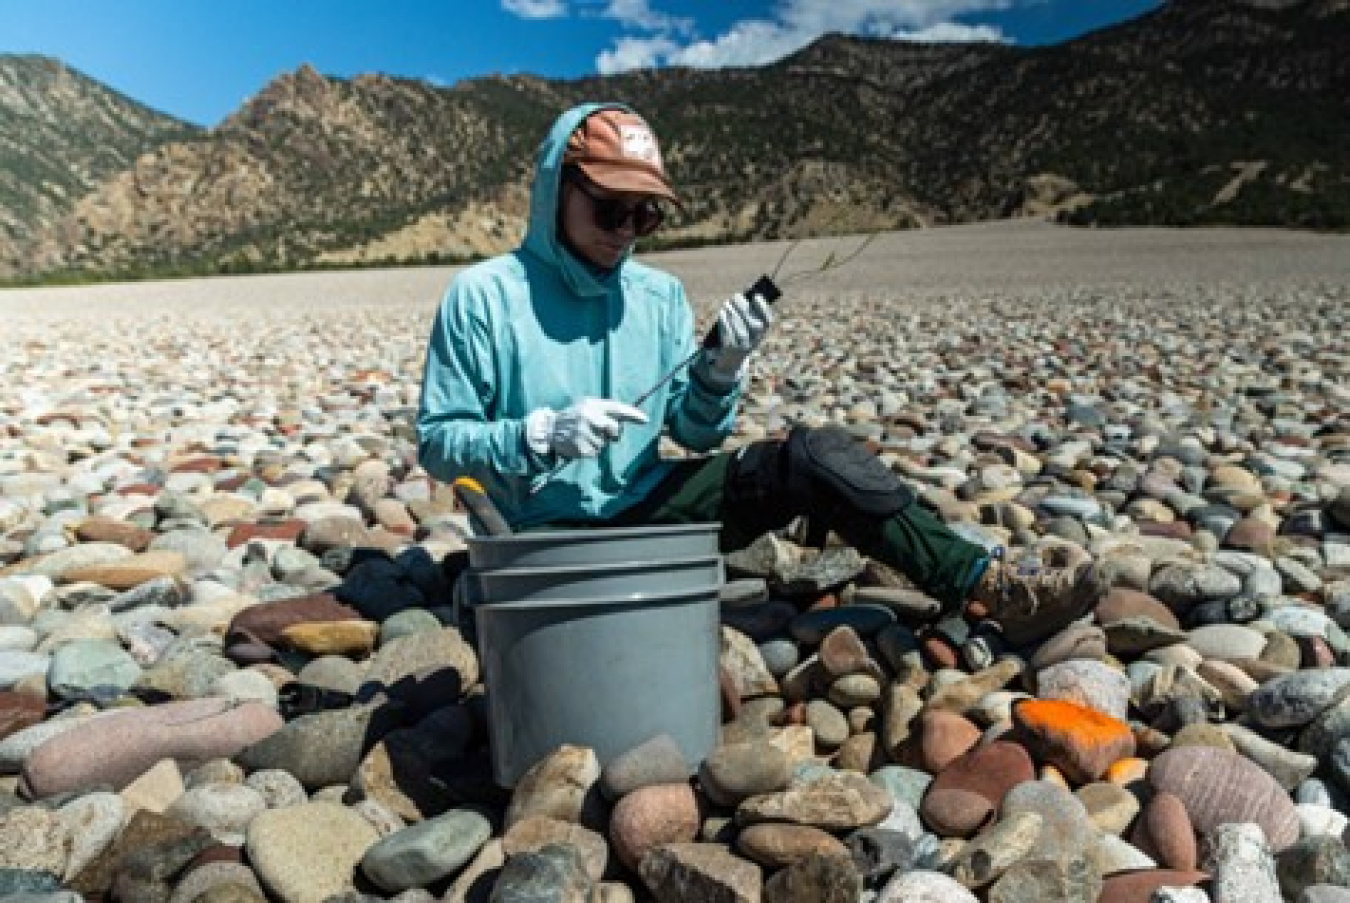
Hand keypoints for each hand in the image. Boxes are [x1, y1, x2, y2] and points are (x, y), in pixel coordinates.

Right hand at [524, 398, 648, 459]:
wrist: (549, 429)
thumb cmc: (574, 417)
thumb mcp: (587, 407)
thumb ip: (605, 411)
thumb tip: (626, 422)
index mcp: (592, 405)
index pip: (617, 408)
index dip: (632, 414)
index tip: (645, 420)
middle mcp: (588, 416)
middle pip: (614, 430)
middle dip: (610, 434)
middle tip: (597, 431)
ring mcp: (583, 432)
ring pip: (604, 443)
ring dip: (597, 442)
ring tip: (583, 436)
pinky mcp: (580, 447)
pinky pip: (595, 452)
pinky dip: (589, 450)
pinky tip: (579, 443)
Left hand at [696, 292, 774, 388]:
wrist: (732, 358)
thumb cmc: (740, 335)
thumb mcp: (746, 325)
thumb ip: (747, 312)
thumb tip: (743, 294)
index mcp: (763, 332)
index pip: (768, 320)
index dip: (763, 308)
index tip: (756, 296)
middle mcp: (756, 340)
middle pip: (752, 322)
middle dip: (743, 307)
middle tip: (736, 296)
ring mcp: (744, 345)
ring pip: (739, 327)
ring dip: (732, 313)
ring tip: (727, 303)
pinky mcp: (731, 348)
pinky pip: (728, 333)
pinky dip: (724, 321)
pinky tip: (722, 313)